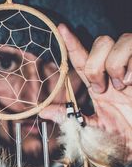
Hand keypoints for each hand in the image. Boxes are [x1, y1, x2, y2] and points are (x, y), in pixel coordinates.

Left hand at [41, 24, 131, 162]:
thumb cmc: (120, 137)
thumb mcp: (92, 128)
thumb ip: (69, 118)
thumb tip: (42, 111)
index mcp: (98, 84)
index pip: (82, 58)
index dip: (72, 43)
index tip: (61, 29)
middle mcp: (113, 71)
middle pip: (100, 42)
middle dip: (96, 64)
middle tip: (101, 89)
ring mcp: (130, 68)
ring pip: (119, 41)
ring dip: (115, 64)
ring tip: (121, 86)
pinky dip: (131, 66)